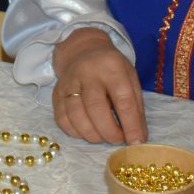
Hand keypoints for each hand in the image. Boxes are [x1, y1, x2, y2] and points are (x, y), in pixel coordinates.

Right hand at [50, 28, 146, 144]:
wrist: (82, 51)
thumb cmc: (112, 69)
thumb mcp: (131, 79)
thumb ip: (136, 107)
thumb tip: (137, 139)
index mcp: (112, 67)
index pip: (123, 99)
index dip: (131, 124)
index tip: (136, 142)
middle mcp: (87, 72)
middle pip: (96, 108)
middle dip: (109, 132)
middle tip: (118, 140)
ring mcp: (68, 82)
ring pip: (76, 116)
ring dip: (92, 134)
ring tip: (103, 136)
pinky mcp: (56, 93)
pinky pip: (62, 119)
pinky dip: (75, 132)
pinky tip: (86, 131)